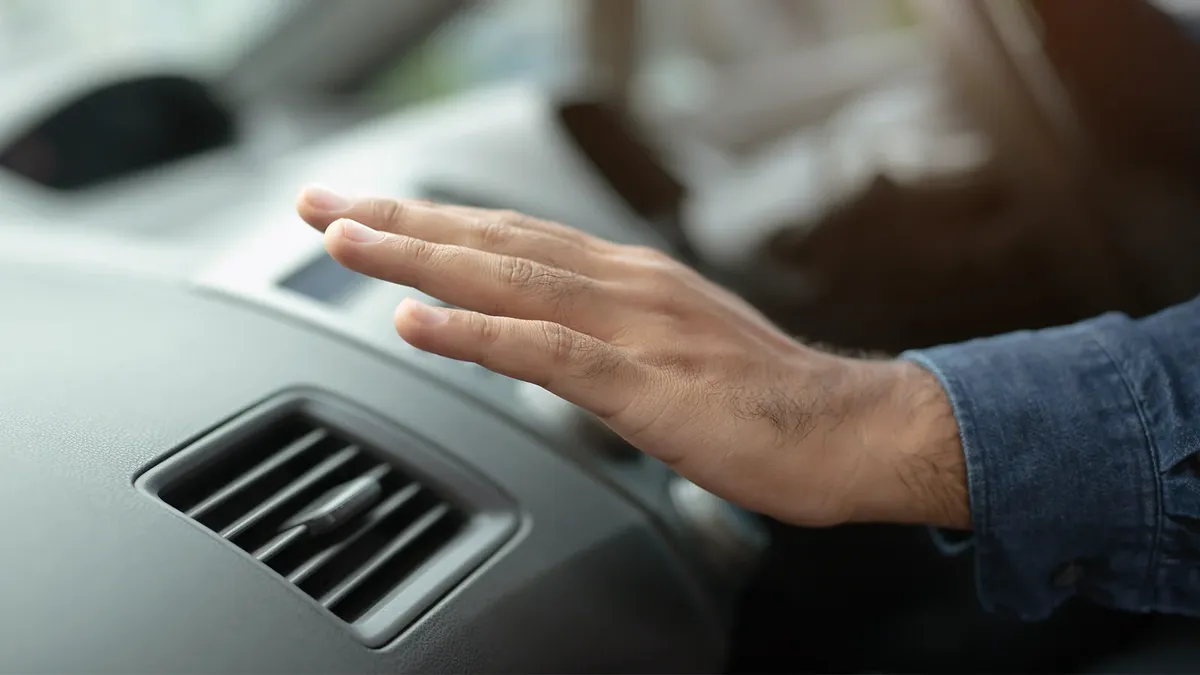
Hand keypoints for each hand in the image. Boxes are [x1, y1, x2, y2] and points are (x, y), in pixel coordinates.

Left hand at [296, 187, 967, 528]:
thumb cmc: (764, 396)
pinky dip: (478, 335)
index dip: (431, 223)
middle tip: (323, 205)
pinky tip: (423, 324)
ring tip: (347, 244)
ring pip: (510, 281)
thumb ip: (603, 332)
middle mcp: (624, 285)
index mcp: (628, 278)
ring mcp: (635, 330)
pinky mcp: (647, 386)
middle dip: (400, 223)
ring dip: (420, 261)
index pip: (511, 236)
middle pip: (493, 243)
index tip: (367, 213)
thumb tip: (536, 336)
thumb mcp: (672, 345)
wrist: (850, 427)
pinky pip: (548, 353)